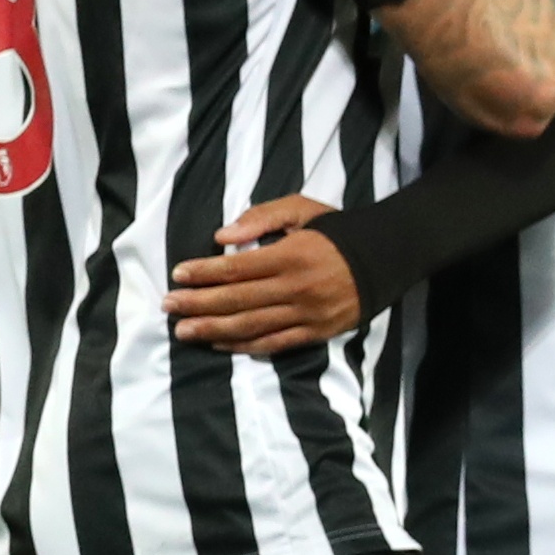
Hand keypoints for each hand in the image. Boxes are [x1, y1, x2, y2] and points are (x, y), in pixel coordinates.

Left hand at [165, 196, 364, 353]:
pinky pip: (275, 343)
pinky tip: (219, 343)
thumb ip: (261, 217)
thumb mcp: (301, 209)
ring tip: (184, 332)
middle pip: (237, 300)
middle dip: (197, 304)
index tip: (177, 275)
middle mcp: (297, 288)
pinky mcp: (317, 333)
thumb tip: (222, 238)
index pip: (237, 268)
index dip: (203, 272)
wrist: (385, 258)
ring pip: (251, 326)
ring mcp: (307, 314)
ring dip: (212, 330)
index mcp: (291, 255)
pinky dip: (244, 346)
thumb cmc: (336, 231)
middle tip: (168, 306)